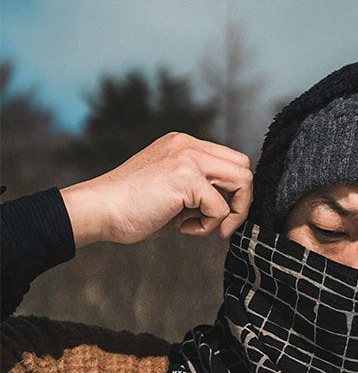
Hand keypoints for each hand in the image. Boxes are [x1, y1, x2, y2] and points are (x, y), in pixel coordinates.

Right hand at [59, 132, 253, 247]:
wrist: (99, 210)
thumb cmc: (132, 208)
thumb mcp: (173, 191)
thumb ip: (200, 190)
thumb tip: (230, 204)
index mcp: (184, 145)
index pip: (231, 161)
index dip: (234, 192)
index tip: (219, 216)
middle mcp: (188, 145)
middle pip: (244, 167)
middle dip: (241, 201)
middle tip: (222, 225)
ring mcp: (187, 157)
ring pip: (243, 181)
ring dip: (231, 213)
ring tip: (204, 227)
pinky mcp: (186, 177)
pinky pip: (220, 208)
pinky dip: (207, 226)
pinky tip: (182, 227)